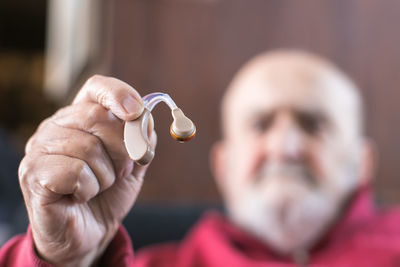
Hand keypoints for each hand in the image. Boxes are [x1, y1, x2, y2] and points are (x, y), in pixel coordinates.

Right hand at [18, 75, 155, 265]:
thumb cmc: (109, 193)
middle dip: (123, 150)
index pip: (97, 87)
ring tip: (98, 186)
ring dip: (106, 175)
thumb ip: (142, 140)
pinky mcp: (33, 174)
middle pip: (98, 117)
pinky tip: (80, 196)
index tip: (137, 111)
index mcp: (81, 117)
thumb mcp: (134, 164)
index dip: (119, 94)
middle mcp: (56, 125)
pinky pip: (75, 172)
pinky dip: (89, 189)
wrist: (89, 232)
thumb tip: (146, 119)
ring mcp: (40, 148)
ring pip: (88, 148)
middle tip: (122, 171)